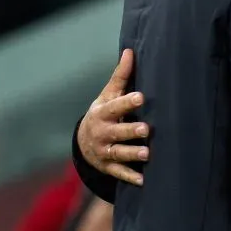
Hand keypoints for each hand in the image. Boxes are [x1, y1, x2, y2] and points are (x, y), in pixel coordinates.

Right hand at [77, 49, 149, 185]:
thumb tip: (130, 50)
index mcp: (102, 113)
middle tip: (146, 129)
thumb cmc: (104, 112)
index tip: (141, 97)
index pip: (115, 107)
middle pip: (116, 132)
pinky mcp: (108, 167)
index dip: (127, 102)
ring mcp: (104, 151)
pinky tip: (143, 180)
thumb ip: (121, 76)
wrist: (84, 141)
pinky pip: (118, 173)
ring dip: (132, 155)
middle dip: (130, 131)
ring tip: (147, 154)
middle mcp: (102, 133)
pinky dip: (130, 177)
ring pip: (118, 153)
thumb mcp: (108, 94)